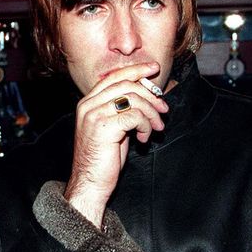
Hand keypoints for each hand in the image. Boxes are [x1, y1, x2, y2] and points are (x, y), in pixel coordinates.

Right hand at [65, 62, 167, 226]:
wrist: (90, 182)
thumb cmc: (103, 158)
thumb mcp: (113, 127)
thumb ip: (122, 109)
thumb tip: (145, 95)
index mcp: (88, 102)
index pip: (114, 77)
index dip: (136, 71)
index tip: (154, 69)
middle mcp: (88, 105)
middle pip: (126, 85)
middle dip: (150, 95)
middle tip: (163, 110)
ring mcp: (94, 115)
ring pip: (133, 99)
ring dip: (151, 113)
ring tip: (156, 128)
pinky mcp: (103, 127)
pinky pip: (134, 115)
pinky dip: (145, 126)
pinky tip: (143, 138)